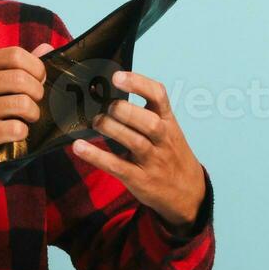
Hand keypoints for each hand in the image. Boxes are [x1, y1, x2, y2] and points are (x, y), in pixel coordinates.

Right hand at [0, 43, 53, 173]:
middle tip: (34, 101)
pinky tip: (17, 132)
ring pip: (22, 104)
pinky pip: (15, 128)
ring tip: (28, 117)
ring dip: (33, 113)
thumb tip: (47, 48)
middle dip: (38, 92)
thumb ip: (15, 64)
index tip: (38, 80)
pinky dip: (23, 132)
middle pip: (21, 78)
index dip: (36, 67)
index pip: (15, 55)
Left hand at [71, 70, 206, 231]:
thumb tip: (109, 93)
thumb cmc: (170, 154)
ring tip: (96, 122)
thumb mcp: (167, 130)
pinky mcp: (139, 179)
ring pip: (135, 142)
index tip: (117, 76)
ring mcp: (152, 160)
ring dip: (112, 129)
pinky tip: (79, 147)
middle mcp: (162, 139)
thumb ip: (145, 113)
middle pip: (149, 121)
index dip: (138, 84)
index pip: (159, 96)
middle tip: (107, 106)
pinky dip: (97, 156)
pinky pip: (117, 166)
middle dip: (126, 110)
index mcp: (168, 121)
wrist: (189, 192)